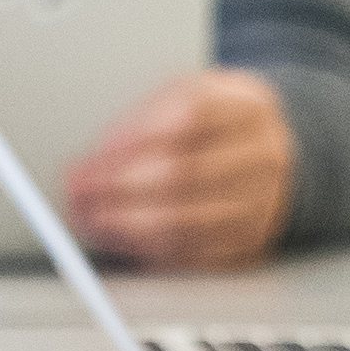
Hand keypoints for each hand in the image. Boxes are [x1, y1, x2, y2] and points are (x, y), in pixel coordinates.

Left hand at [63, 69, 294, 268]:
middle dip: (120, 188)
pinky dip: (152, 250)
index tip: (93, 157)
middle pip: (186, 173)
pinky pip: (196, 252)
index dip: (134, 140)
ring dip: (130, 224)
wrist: (268, 151)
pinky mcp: (253, 239)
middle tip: (80, 194)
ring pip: (189, 219)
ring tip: (94, 220)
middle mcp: (265, 154)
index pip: (189, 119)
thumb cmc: (215, 125)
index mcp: (249, 107)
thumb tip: (96, 160)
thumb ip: (143, 120)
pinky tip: (124, 239)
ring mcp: (264, 200)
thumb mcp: (187, 98)